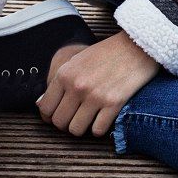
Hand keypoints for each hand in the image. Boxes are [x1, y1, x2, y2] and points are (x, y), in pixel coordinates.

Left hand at [36, 29, 160, 137]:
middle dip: (66, 122)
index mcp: (65, 73)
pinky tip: (104, 116)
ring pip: (76, 130)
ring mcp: (95, 96)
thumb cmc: (107, 53)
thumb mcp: (77, 60)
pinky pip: (97, 131)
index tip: (59, 114)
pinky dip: (100, 128)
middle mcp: (77, 85)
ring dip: (83, 127)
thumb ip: (60, 81)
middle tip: (76, 116)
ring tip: (90, 117)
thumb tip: (41, 104)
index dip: (50, 115)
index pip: (45, 108)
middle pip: (59, 122)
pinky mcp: (113, 104)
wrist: (137, 46)